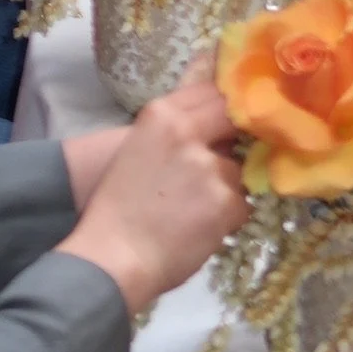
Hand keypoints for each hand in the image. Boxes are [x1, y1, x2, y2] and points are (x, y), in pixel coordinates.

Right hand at [55, 80, 246, 314]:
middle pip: (232, 118)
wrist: (111, 260)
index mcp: (161, 116)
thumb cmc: (116, 208)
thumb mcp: (136, 150)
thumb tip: (211, 109)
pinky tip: (199, 230)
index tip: (230, 115)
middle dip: (236, 135)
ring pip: (236, 170)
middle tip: (220, 161)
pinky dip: (226, 218)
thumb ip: (174, 128)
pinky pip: (241, 205)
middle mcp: (187, 133)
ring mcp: (209, 167)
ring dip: (224, 188)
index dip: (223, 104)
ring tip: (193, 211)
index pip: (210, 91)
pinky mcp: (226, 201)